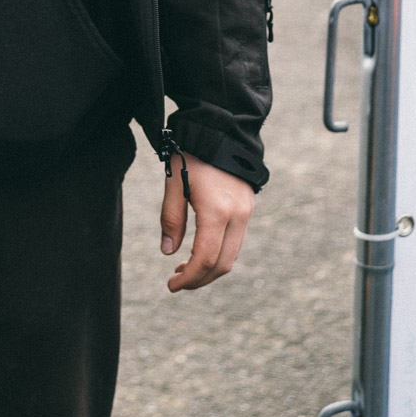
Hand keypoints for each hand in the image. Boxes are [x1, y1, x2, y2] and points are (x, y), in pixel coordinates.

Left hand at [160, 151, 254, 291]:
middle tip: (176, 282)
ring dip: (210, 269)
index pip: (205, 259)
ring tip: (185, 269)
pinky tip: (200, 252)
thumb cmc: (192, 154)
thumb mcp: (174, 183)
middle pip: (222, 265)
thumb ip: (171, 218)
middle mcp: (237, 216)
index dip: (188, 278)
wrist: (221, 130)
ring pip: (232, 256)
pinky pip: (235, 242)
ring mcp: (246, 213)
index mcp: (217, 211)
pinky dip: (219, 254)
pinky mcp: (247, 208)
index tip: (171, 286)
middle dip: (199, 279)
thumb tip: (168, 253)